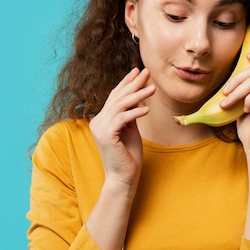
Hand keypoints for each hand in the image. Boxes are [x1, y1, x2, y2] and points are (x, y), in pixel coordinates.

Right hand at [89, 68, 154, 190]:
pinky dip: (135, 112)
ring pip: (120, 106)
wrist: (123, 178)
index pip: (114, 96)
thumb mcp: (131, 131)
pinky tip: (147, 109)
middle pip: (117, 97)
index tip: (138, 71)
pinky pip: (123, 119)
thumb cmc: (128, 156)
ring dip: (138, 95)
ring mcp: (100, 128)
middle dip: (133, 83)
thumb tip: (137, 98)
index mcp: (101, 119)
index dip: (126, 83)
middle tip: (147, 72)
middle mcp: (97, 121)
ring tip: (153, 89)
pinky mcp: (106, 135)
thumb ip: (130, 115)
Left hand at [221, 51, 249, 156]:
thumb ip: (241, 91)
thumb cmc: (249, 130)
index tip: (247, 56)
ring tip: (227, 105)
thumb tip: (226, 81)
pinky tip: (246, 111)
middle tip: (224, 94)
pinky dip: (247, 100)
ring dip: (236, 92)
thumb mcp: (241, 105)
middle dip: (235, 79)